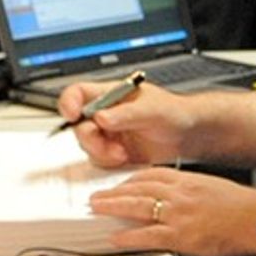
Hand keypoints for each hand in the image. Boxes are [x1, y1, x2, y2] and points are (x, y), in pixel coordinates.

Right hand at [58, 80, 201, 167]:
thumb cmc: (173, 113)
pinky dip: (108, 162)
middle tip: (109, 147)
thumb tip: (100, 117)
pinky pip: (98, 159)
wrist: (187, 135)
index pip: (78, 93)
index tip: (72, 115)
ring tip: (122, 154)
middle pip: (78, 124)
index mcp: (110, 94)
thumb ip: (126, 114)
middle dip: (91, 139)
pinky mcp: (113, 151)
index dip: (69, 102)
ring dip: (101, 153)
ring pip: (86, 145)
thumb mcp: (151, 109)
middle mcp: (104, 113)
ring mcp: (107, 133)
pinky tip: (125, 158)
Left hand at [88, 168, 255, 255]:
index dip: (131, 179)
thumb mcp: (215, 191)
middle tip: (98, 196)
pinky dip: (128, 236)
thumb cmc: (244, 209)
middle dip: (114, 192)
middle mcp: (179, 194)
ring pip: (136, 206)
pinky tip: (116, 238)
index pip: (151, 175)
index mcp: (188, 181)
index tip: (122, 183)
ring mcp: (177, 214)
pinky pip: (146, 234)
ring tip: (97, 210)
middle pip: (137, 188)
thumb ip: (195, 195)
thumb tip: (185, 206)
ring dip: (113, 208)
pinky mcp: (179, 235)